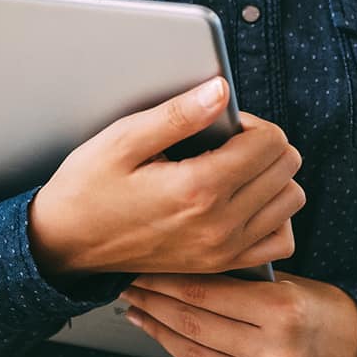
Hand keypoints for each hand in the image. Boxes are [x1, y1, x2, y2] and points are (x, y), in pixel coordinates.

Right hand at [26, 77, 305, 277]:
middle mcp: (219, 224)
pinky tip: (246, 202)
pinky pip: (279, 241)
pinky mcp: (221, 265)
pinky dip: (273, 217)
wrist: (66, 243)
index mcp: (198, 188)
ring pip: (290, 201)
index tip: (223, 123)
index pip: (269, 143)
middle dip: (264, 144)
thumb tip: (221, 91)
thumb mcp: (123, 140)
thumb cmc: (87, 188)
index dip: (251, 122)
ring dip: (273, 177)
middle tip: (228, 142)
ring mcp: (223, 250)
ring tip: (236, 169)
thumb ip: (177, 115)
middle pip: (286, 168)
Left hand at [122, 273, 356, 356]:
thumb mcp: (290, 284)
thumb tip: (177, 272)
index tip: (141, 269)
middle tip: (130, 288)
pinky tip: (173, 343)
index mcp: (284, 311)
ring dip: (163, 336)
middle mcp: (278, 355)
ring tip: (141, 315)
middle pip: (196, 328)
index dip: (166, 281)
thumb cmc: (325, 311)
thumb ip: (240, 284)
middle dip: (155, 305)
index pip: (206, 294)